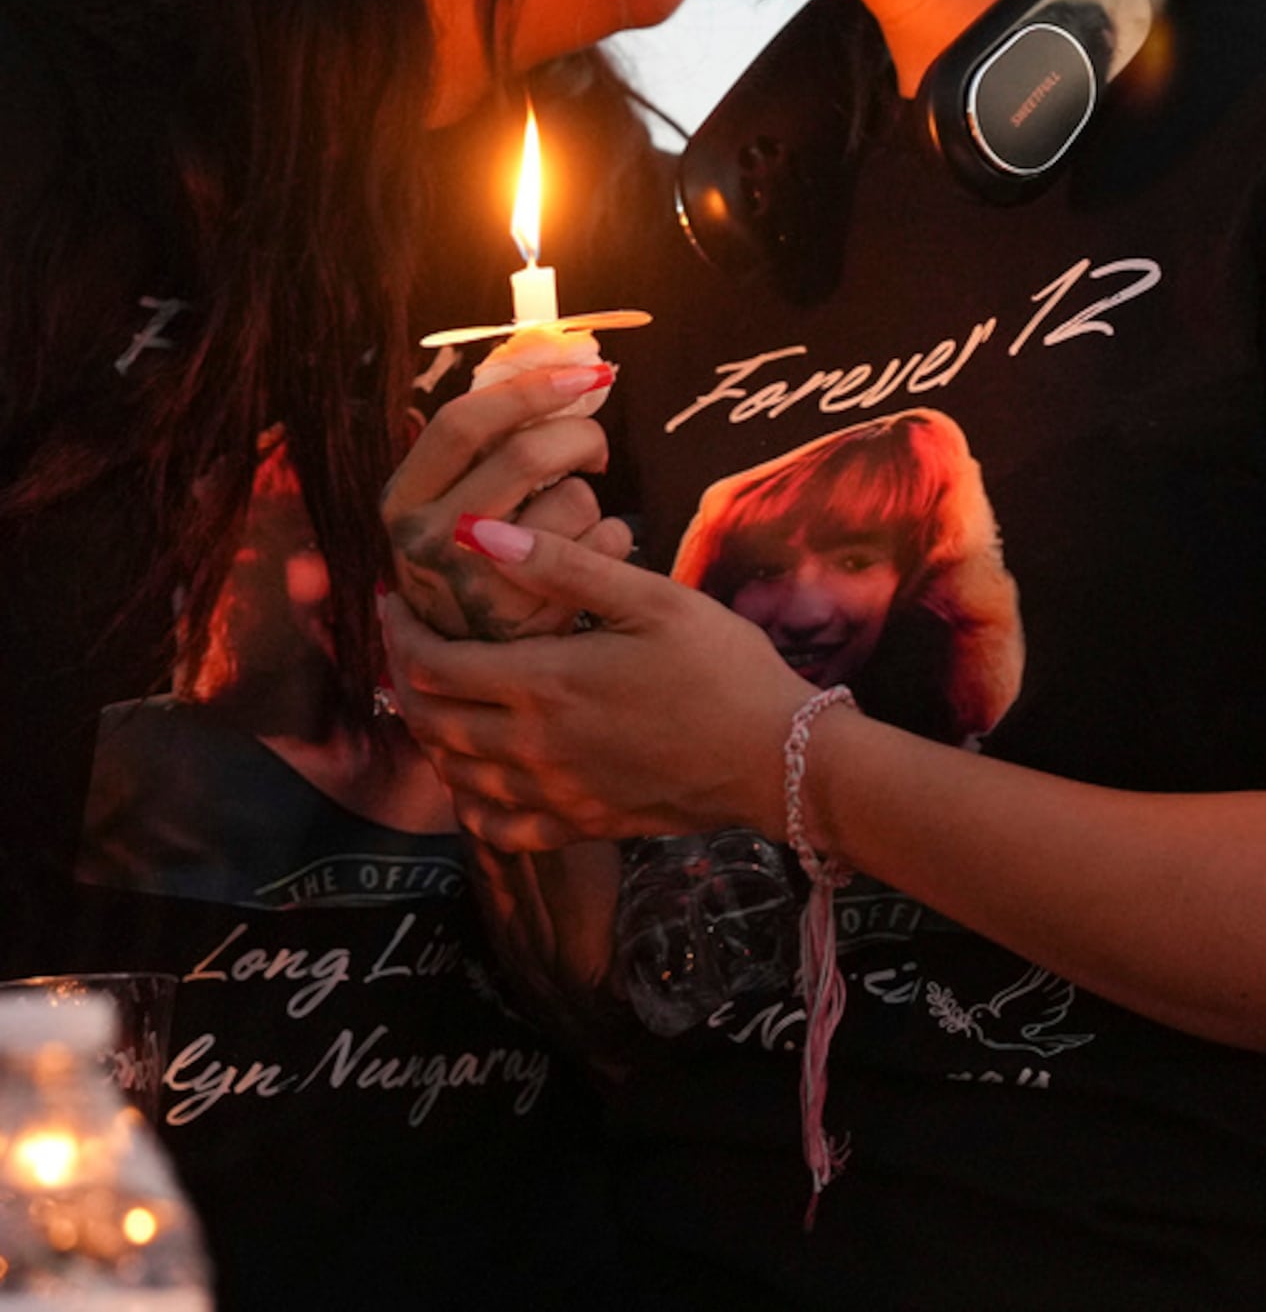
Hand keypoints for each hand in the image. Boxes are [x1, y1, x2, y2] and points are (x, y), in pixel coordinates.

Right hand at [381, 364, 624, 641]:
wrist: (470, 658)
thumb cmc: (473, 555)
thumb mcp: (451, 499)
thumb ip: (484, 444)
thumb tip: (560, 361)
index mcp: (402, 498)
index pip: (461, 422)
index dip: (529, 389)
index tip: (585, 374)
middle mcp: (426, 539)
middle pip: (527, 453)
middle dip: (580, 436)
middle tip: (594, 447)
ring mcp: (475, 581)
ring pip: (573, 498)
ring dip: (590, 497)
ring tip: (573, 520)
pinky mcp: (528, 616)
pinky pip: (603, 541)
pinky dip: (612, 536)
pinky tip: (588, 557)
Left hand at [382, 517, 809, 850]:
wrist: (776, 757)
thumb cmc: (722, 667)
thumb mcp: (652, 599)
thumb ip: (563, 568)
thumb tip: (477, 533)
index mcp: (543, 684)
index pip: (432, 664)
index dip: (400, 631)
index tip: (394, 602)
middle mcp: (532, 746)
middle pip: (430, 719)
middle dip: (405, 677)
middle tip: (409, 642)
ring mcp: (552, 794)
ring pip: (454, 772)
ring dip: (431, 735)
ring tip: (438, 697)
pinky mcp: (579, 824)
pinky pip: (496, 825)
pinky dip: (471, 801)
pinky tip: (478, 778)